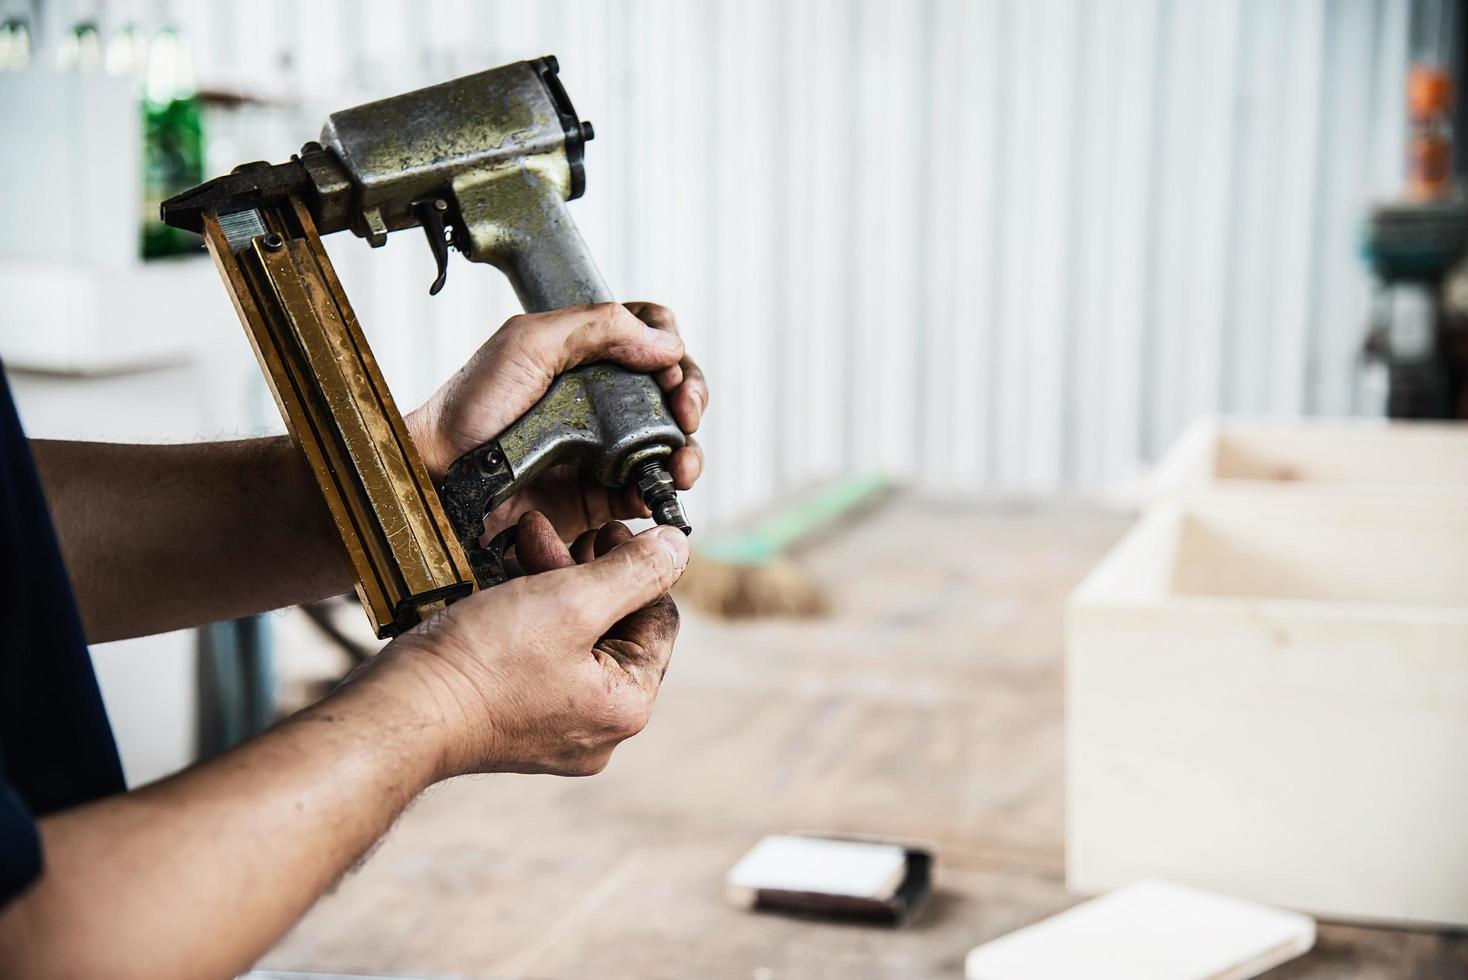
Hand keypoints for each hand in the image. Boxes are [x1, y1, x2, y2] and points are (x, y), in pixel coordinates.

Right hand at [354, 511, 687, 777]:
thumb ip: (634, 572)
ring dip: (554, 581)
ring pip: (575, 637)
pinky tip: (506, 576)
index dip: (636, 566)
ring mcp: (556, 728)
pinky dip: (529, 613)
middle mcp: (599, 728)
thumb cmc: (483, 663)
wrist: (401, 710)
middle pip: (615, 627)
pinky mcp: (516, 721)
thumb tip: (678, 548)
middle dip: (585, 568)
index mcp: (626, 707)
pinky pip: (541, 656)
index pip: (658, 618)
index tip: (605, 528)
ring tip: (525, 540)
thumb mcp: (572, 601)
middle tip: (558, 531)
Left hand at [406, 302, 707, 541]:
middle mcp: (601, 398)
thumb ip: (597, 327)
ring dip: (687, 451)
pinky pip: (647, 490)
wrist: (440, 476)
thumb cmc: (468, 408)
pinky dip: (663, 491)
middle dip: (690, 400)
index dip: (671, 352)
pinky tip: (660, 490)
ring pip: (669, 443)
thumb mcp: (528, 344)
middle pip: (670, 390)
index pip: (650, 338)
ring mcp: (604, 447)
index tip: (669, 375)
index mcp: (586, 354)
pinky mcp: (598, 494)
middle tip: (686, 415)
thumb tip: (664, 345)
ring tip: (682, 466)